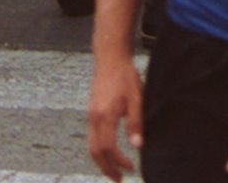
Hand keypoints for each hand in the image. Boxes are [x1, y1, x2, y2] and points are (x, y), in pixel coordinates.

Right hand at [88, 55, 143, 180]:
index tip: (132, 168)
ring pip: (90, 143)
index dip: (119, 161)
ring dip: (101, 160)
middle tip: (119, 179)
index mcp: (104, 114)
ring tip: (114, 169)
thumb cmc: (125, 76)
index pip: (108, 147)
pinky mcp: (91, 110)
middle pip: (94, 149)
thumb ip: (135, 123)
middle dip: (106, 167)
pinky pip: (91, 135)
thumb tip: (137, 146)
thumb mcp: (136, 99)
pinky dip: (98, 148)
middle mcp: (93, 115)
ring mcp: (90, 113)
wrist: (109, 57)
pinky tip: (110, 151)